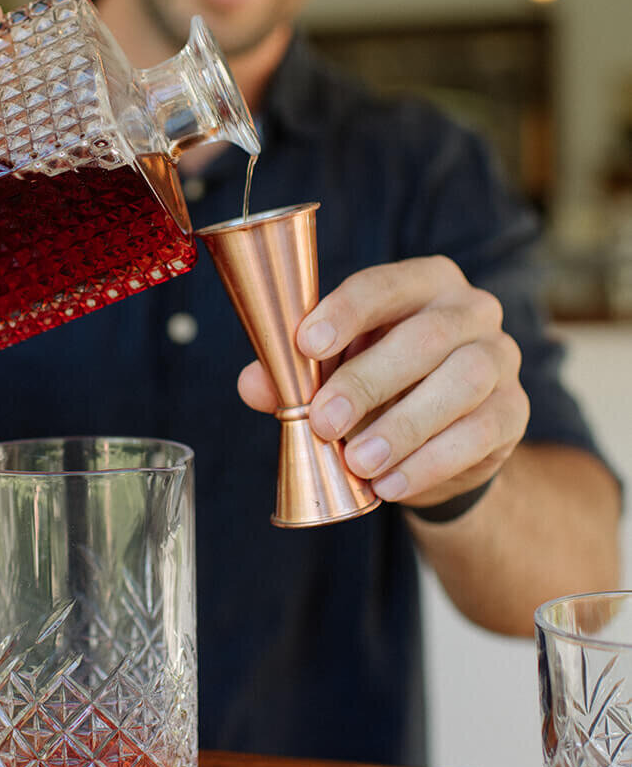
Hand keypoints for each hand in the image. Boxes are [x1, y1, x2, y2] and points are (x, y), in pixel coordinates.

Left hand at [237, 256, 528, 507]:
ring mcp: (500, 358)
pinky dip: (430, 462)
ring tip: (357, 460)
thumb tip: (253, 384)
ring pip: (460, 382)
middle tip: (323, 421)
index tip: (305, 345)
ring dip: (403, 425)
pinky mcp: (514, 411)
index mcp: (423, 282)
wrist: (438, 441)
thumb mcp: (333, 374)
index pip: (384, 285)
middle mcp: (471, 310)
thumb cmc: (380, 386)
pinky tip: (390, 484)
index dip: (344, 312)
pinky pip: (479, 433)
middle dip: (367, 380)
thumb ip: (294, 376)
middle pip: (425, 337)